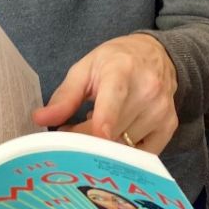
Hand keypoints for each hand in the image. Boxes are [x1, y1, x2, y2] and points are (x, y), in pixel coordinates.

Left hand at [33, 33, 177, 153]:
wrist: (157, 55)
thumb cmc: (116, 61)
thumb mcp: (86, 69)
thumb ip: (65, 96)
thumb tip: (40, 119)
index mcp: (122, 70)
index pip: (114, 99)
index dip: (103, 122)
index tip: (92, 140)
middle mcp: (147, 90)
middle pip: (112, 131)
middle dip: (85, 139)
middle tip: (70, 132)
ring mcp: (161, 110)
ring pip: (125, 146)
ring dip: (104, 146)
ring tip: (95, 127)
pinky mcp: (169, 126)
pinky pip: (142, 154)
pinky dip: (124, 152)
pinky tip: (117, 135)